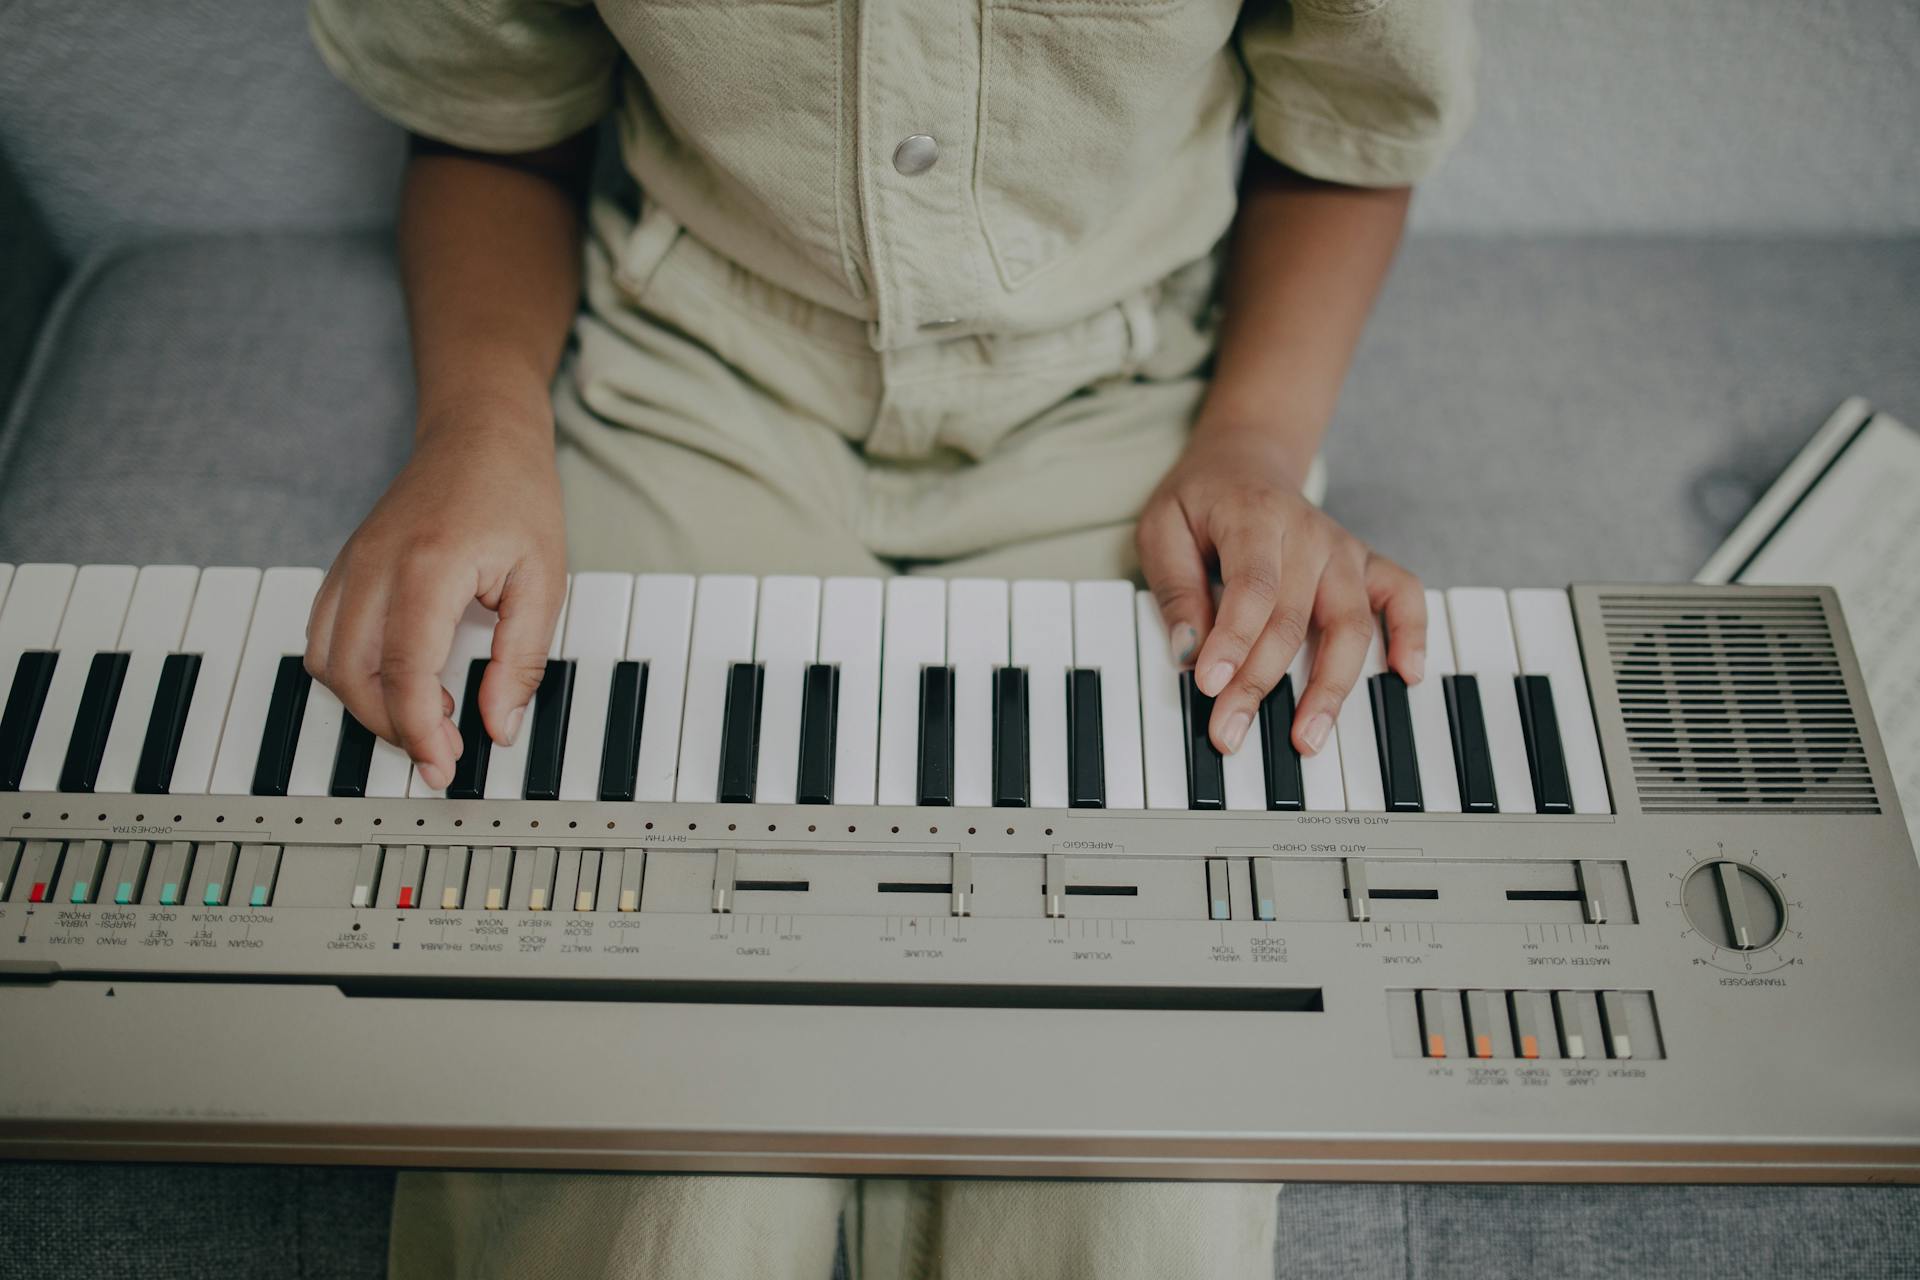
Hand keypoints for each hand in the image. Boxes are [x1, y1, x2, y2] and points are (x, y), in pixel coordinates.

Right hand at [304, 398, 566, 787]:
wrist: (480, 434)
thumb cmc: (515, 496)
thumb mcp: (545, 580)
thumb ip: (522, 659)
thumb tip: (499, 725)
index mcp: (428, 565)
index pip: (406, 671)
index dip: (420, 731)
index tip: (445, 765)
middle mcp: (374, 565)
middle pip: (352, 674)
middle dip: (392, 727)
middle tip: (443, 751)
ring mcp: (350, 564)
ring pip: (326, 661)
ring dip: (367, 705)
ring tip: (429, 718)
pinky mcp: (344, 568)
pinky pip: (323, 637)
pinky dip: (352, 675)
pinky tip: (404, 683)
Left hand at [1136, 430, 1424, 755]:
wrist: (1246, 460)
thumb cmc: (1200, 500)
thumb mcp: (1161, 528)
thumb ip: (1175, 588)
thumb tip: (1187, 651)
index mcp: (1255, 515)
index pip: (1252, 587)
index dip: (1233, 640)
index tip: (1211, 685)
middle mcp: (1308, 533)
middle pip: (1294, 618)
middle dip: (1262, 682)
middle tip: (1230, 732)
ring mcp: (1343, 550)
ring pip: (1350, 622)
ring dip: (1332, 685)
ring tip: (1309, 737)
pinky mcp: (1366, 564)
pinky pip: (1403, 595)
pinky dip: (1413, 633)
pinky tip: (1407, 674)